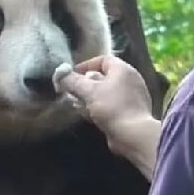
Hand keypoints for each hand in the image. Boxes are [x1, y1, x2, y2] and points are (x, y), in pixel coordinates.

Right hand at [55, 56, 160, 177]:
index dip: (85, 66)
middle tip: (71, 92)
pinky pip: (111, 106)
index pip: (103, 60)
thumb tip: (60, 73)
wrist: (133, 134)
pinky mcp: (130, 113)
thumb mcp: (88, 91)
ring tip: (77, 105)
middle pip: (103, 77)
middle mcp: (130, 80)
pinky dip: (99, 108)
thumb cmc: (111, 107)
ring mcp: (132, 98)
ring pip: (106, 93)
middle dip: (85, 84)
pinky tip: (88, 116)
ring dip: (90, 98)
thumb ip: (72, 81)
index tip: (71, 76)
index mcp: (123, 70)